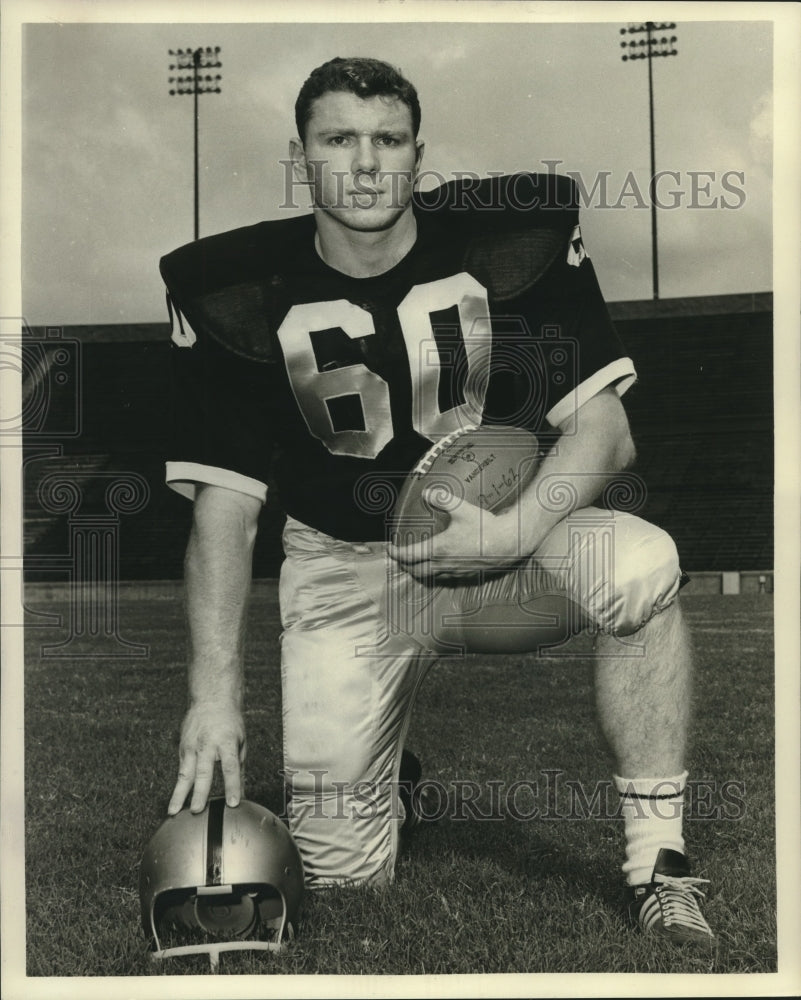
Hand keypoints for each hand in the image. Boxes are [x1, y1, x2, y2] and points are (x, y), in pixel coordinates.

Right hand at [167, 701, 245, 814]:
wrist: (211, 699)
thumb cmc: (229, 723)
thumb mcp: (240, 741)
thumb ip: (239, 767)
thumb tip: (242, 792)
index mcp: (226, 742)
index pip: (230, 767)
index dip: (232, 786)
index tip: (233, 803)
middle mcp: (207, 744)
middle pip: (204, 772)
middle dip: (200, 793)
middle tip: (197, 811)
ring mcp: (192, 746)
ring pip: (185, 773)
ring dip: (179, 794)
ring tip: (173, 812)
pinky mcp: (182, 748)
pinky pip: (181, 770)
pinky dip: (179, 785)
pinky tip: (176, 801)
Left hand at [388, 490, 526, 581]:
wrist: (508, 543)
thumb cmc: (485, 526)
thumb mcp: (462, 508)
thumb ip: (443, 499)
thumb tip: (426, 492)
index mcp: (439, 549)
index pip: (410, 555)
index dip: (396, 553)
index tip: (390, 549)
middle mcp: (444, 564)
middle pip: (416, 571)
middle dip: (405, 565)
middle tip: (401, 558)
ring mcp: (455, 572)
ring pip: (431, 577)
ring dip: (420, 572)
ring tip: (417, 564)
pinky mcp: (466, 575)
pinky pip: (445, 578)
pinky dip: (437, 574)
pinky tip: (440, 568)